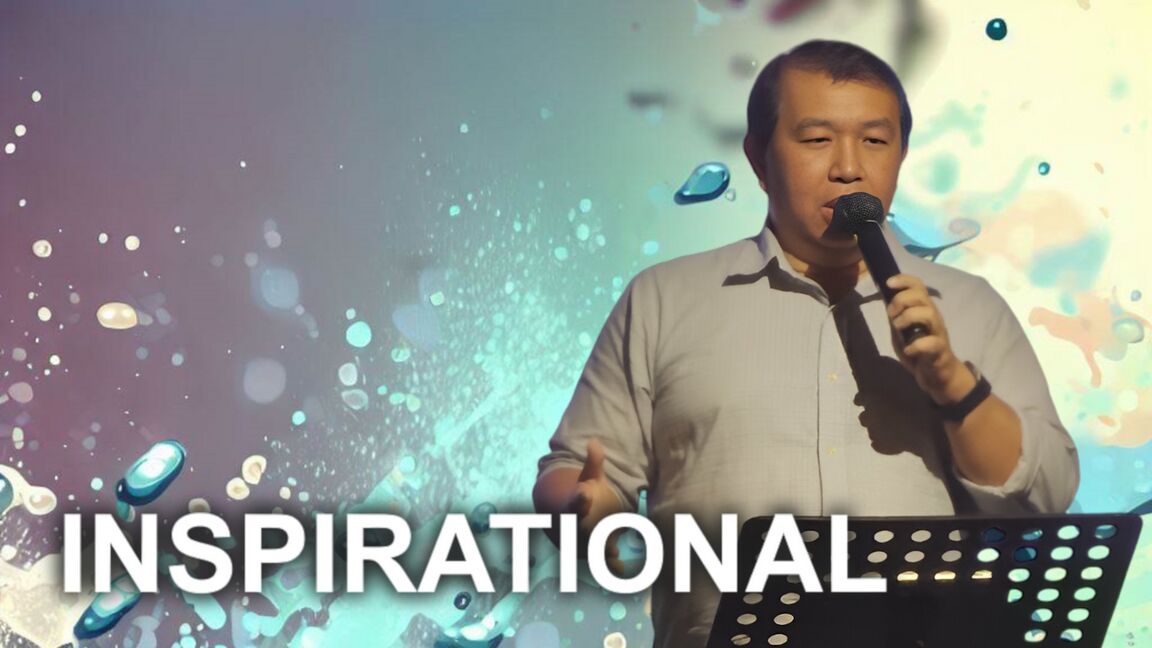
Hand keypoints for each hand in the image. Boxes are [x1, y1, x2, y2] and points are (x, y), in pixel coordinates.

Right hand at [568, 438, 625, 570]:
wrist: (568, 521)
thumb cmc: (584, 496)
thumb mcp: (588, 478)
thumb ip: (594, 463)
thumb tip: (594, 441)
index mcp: (576, 505)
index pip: (576, 502)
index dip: (580, 499)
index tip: (584, 494)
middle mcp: (577, 525)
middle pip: (582, 530)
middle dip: (591, 532)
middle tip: (602, 530)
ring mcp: (584, 541)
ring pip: (592, 549)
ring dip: (603, 552)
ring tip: (615, 553)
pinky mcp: (595, 552)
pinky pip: (604, 561)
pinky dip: (613, 566)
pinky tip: (624, 569)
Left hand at [885, 274, 975, 404]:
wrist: (937, 375)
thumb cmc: (918, 350)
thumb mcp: (901, 330)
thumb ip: (895, 316)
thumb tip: (884, 298)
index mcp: (923, 309)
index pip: (919, 286)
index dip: (904, 280)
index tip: (888, 283)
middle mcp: (933, 317)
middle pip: (922, 296)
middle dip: (902, 300)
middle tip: (891, 314)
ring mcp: (938, 333)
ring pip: (929, 314)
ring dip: (908, 317)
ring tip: (898, 328)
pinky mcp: (941, 351)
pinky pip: (931, 343)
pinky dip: (916, 345)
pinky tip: (908, 350)